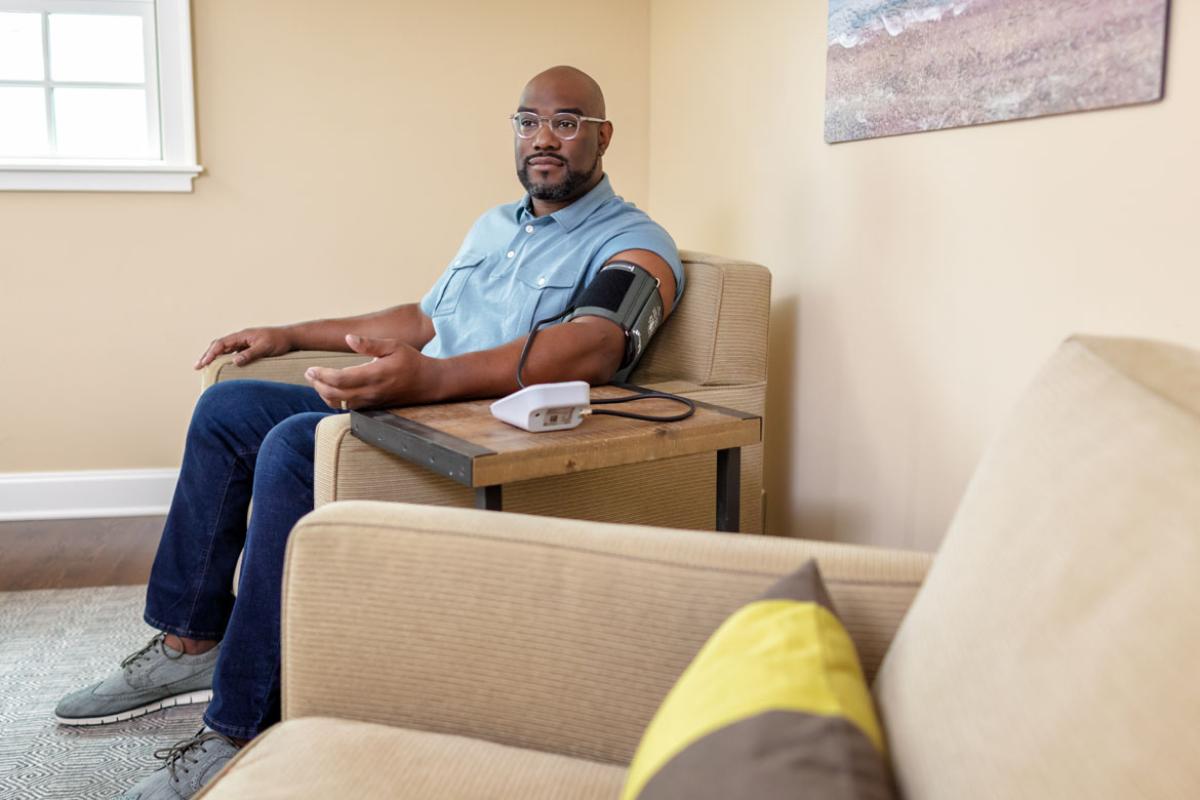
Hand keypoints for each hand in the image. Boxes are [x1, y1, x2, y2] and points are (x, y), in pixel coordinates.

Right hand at [194, 326, 293, 369]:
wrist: (291, 337)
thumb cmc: (279, 341)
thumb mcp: (265, 348)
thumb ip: (250, 354)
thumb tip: (234, 361)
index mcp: (242, 335)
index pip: (221, 344)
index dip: (210, 354)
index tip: (202, 364)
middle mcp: (241, 338)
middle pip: (219, 346)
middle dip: (208, 355)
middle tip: (198, 367)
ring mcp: (244, 343)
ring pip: (225, 350)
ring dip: (215, 358)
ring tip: (206, 368)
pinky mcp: (249, 348)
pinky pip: (233, 353)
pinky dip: (225, 360)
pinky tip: (223, 368)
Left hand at [304, 334, 429, 410]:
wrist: (429, 382)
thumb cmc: (411, 361)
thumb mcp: (393, 345)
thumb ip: (370, 343)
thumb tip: (348, 338)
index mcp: (375, 374)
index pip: (340, 379)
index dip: (322, 375)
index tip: (311, 369)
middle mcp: (372, 392)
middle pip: (336, 394)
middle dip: (318, 384)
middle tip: (309, 373)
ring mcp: (372, 401)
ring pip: (340, 403)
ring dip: (325, 394)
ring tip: (317, 381)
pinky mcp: (373, 407)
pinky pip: (349, 407)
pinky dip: (336, 400)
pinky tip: (332, 390)